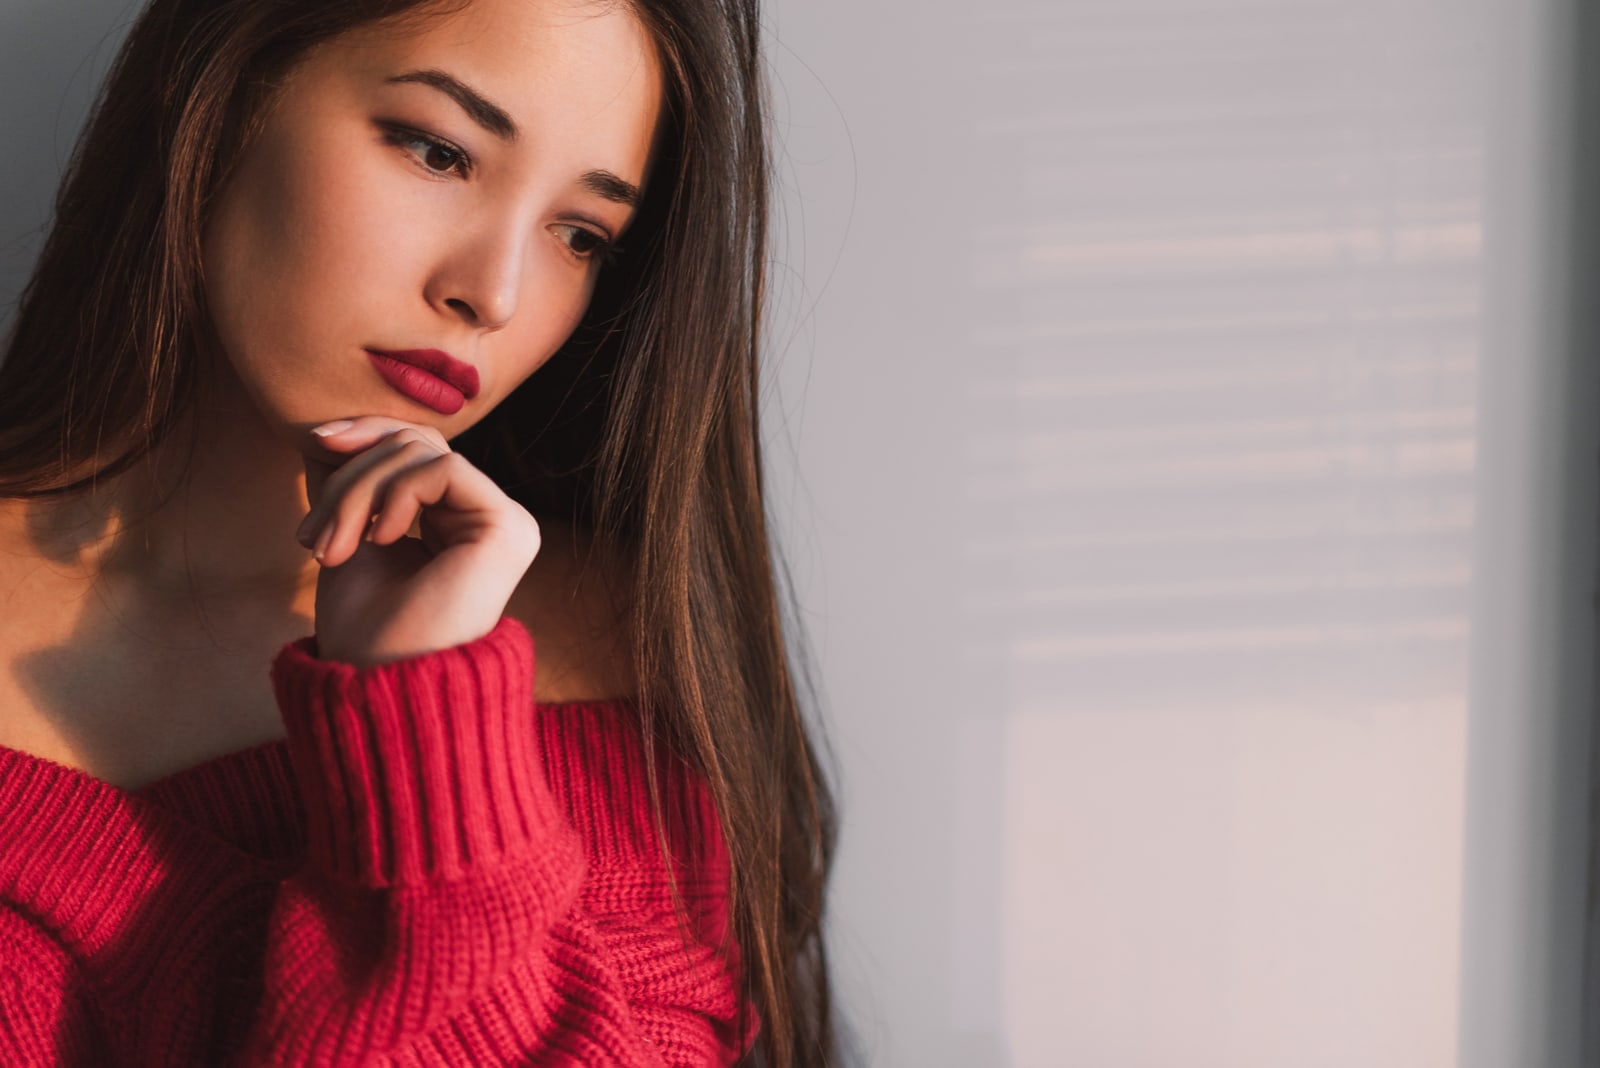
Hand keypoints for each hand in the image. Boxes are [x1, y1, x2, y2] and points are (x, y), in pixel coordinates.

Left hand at [294, 417, 540, 666]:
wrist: (382, 685)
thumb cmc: (366, 629)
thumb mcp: (348, 535)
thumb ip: (349, 482)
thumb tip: (328, 427)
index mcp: (459, 520)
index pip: (418, 446)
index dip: (367, 431)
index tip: (314, 441)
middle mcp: (489, 517)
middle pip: (416, 443)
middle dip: (351, 476)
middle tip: (313, 535)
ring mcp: (506, 521)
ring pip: (423, 453)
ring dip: (358, 492)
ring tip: (331, 548)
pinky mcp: (508, 527)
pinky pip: (443, 470)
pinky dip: (395, 496)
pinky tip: (381, 539)